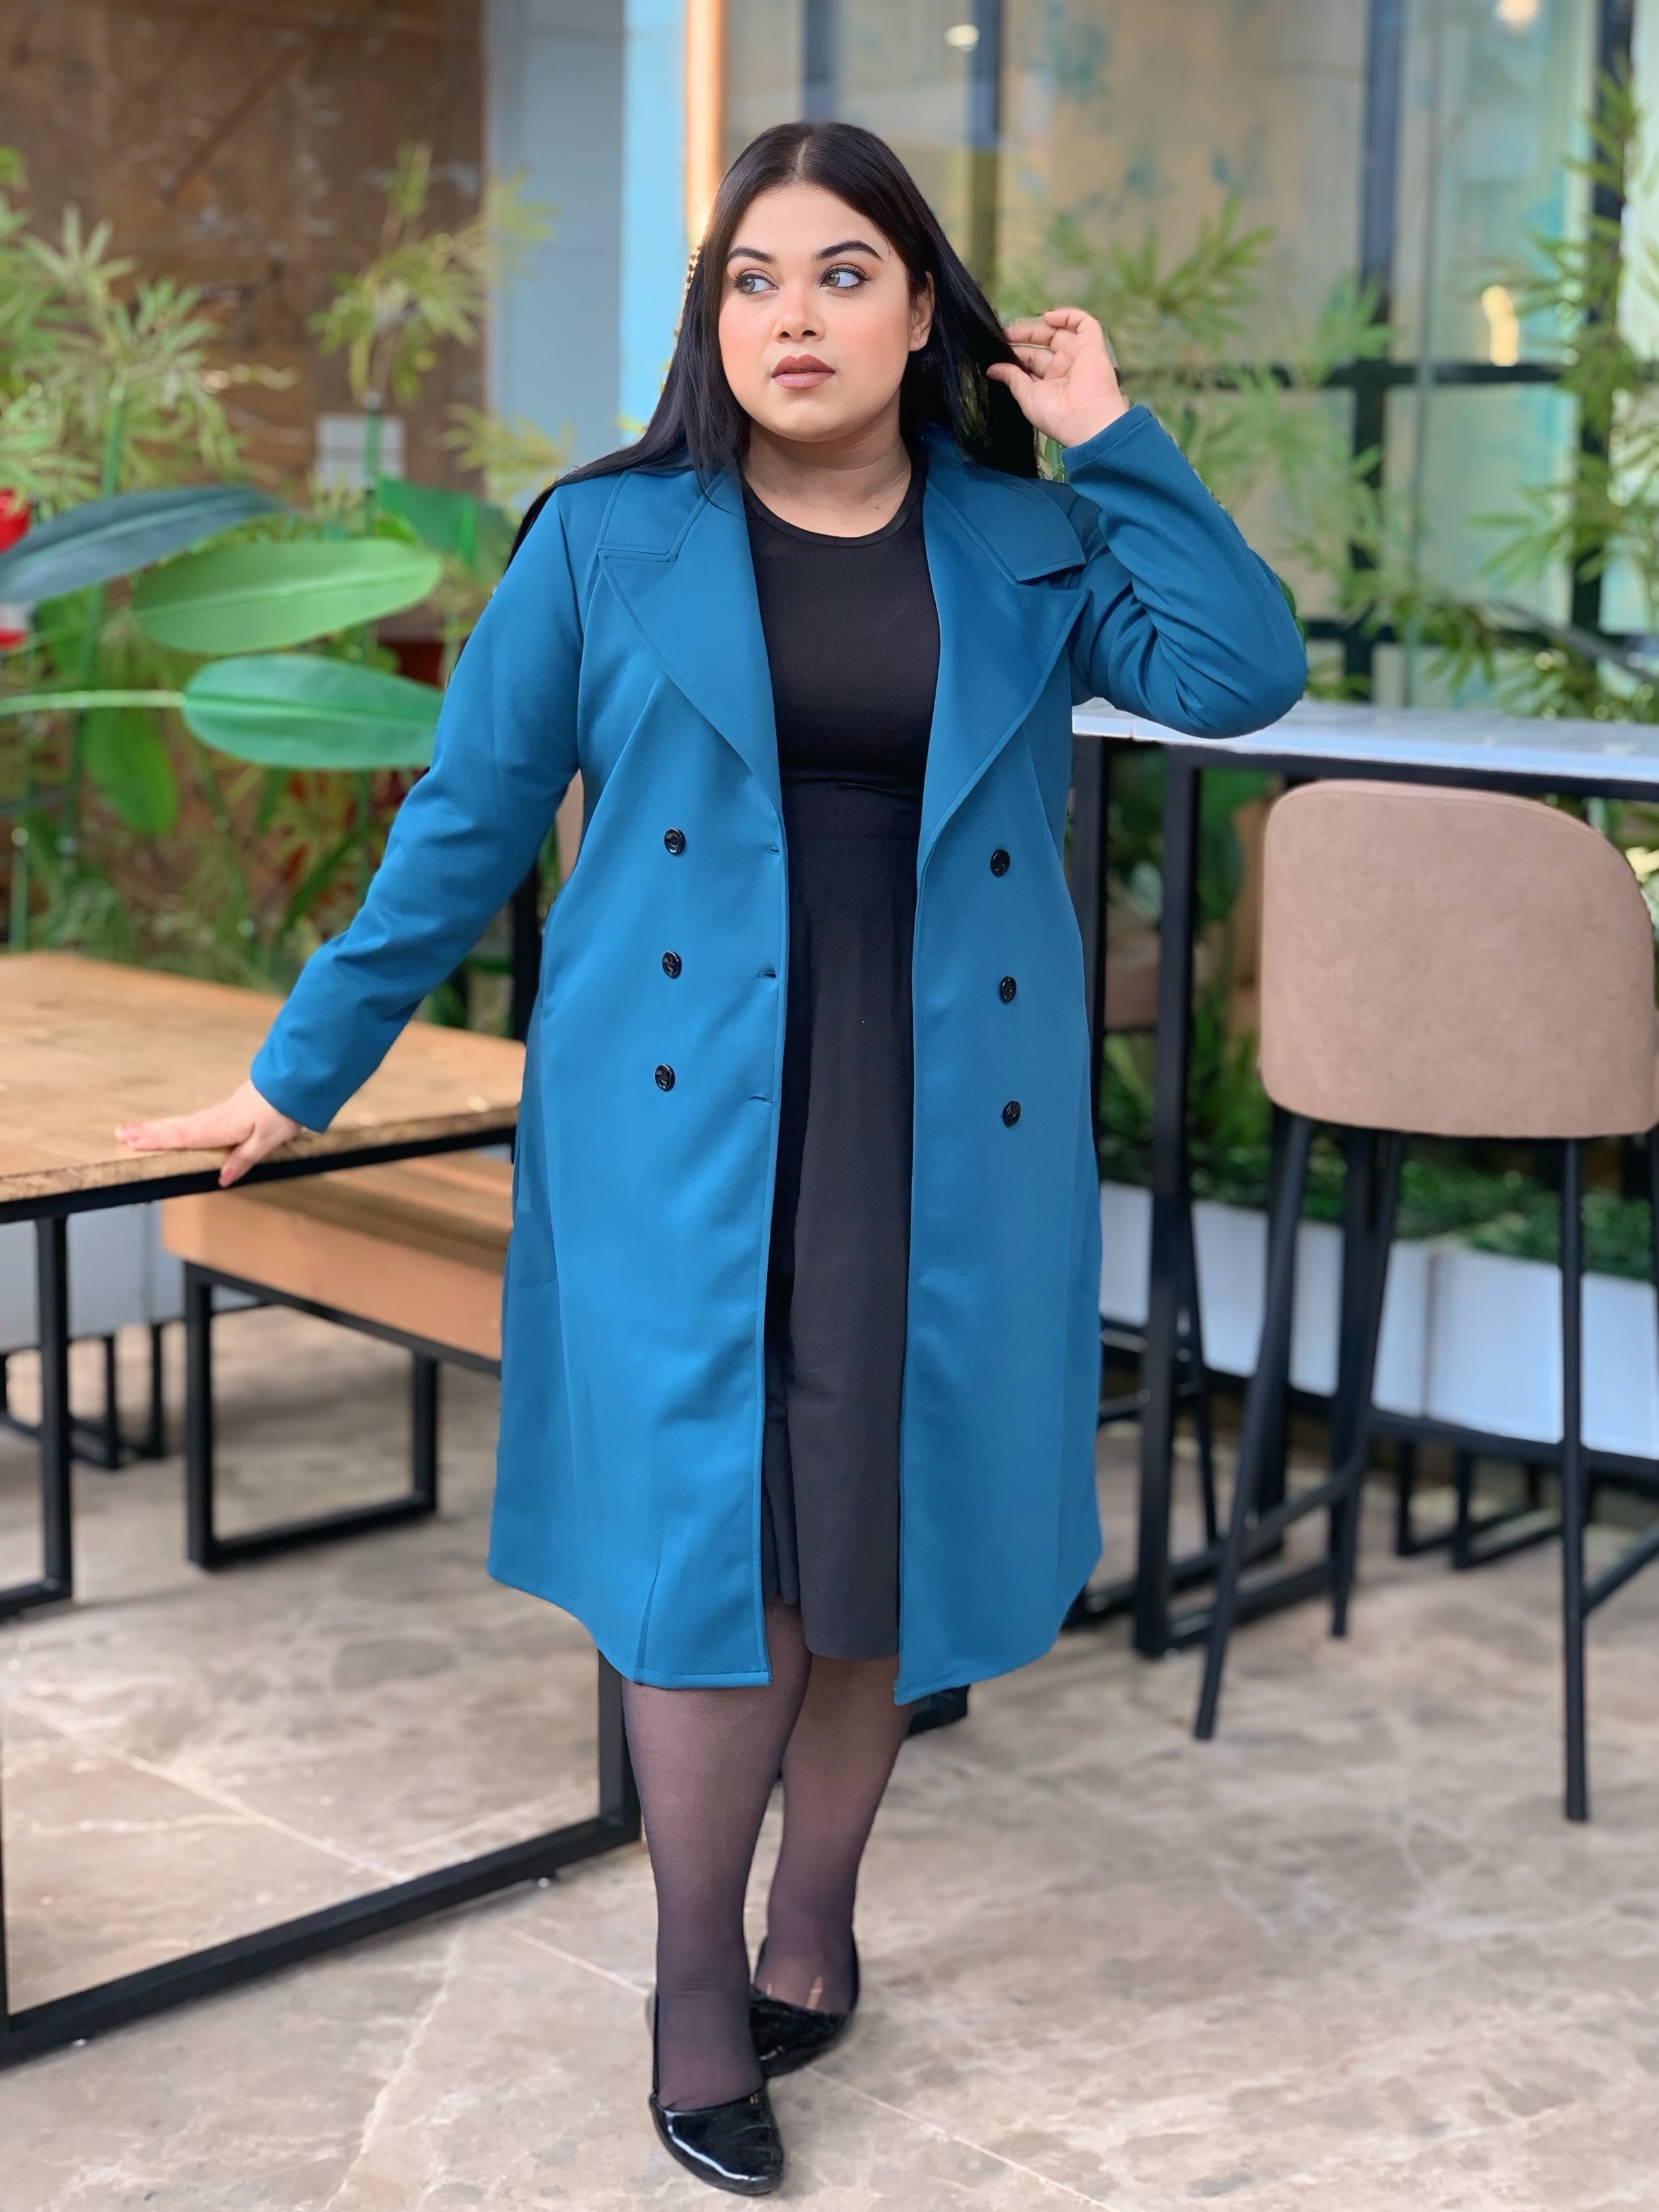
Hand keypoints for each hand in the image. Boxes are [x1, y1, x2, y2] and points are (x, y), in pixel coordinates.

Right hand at [115, 1079, 301, 1188]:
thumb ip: (243, 1158)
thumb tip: (222, 1178)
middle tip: (118, 1133)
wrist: (294, 1083)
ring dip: (158, 1127)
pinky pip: (194, 1120)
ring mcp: (219, 1113)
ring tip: (135, 1130)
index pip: (182, 1136)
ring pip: (182, 1122)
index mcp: (220, 1127)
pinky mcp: (227, 1110)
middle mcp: (214, 1119)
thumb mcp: (266, 1140)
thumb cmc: (282, 1111)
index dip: (156, 1140)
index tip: (130, 1140)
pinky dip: (177, 1124)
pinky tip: (173, 1128)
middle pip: (175, 1127)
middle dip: (147, 1131)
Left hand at [986, 307, 1130, 450]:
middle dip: (1024, 337)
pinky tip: (1048, 318)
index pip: (1032, 360)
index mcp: (1051, 383)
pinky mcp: (1092, 344)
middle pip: (1043, 344)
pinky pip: (1083, 323)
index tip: (999, 349)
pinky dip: (1067, 316)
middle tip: (1005, 336)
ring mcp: (1078, 354)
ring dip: (1038, 326)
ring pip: (1059, 331)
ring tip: (1017, 329)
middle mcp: (1065, 367)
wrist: (1084, 417)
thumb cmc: (1055, 414)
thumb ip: (1012, 379)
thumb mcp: (1027, 397)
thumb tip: (992, 369)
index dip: (1017, 352)